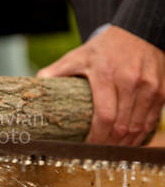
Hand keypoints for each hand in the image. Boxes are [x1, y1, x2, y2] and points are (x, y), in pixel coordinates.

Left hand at [37, 25, 164, 145]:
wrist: (139, 32)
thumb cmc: (103, 48)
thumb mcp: (77, 56)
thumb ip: (55, 71)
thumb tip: (35, 84)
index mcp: (106, 75)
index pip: (104, 116)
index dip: (97, 137)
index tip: (87, 146)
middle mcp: (130, 82)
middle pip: (122, 126)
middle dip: (109, 145)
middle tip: (97, 154)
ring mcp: (149, 87)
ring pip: (139, 127)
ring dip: (125, 144)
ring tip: (111, 151)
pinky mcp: (162, 91)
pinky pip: (152, 121)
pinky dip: (141, 136)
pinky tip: (128, 142)